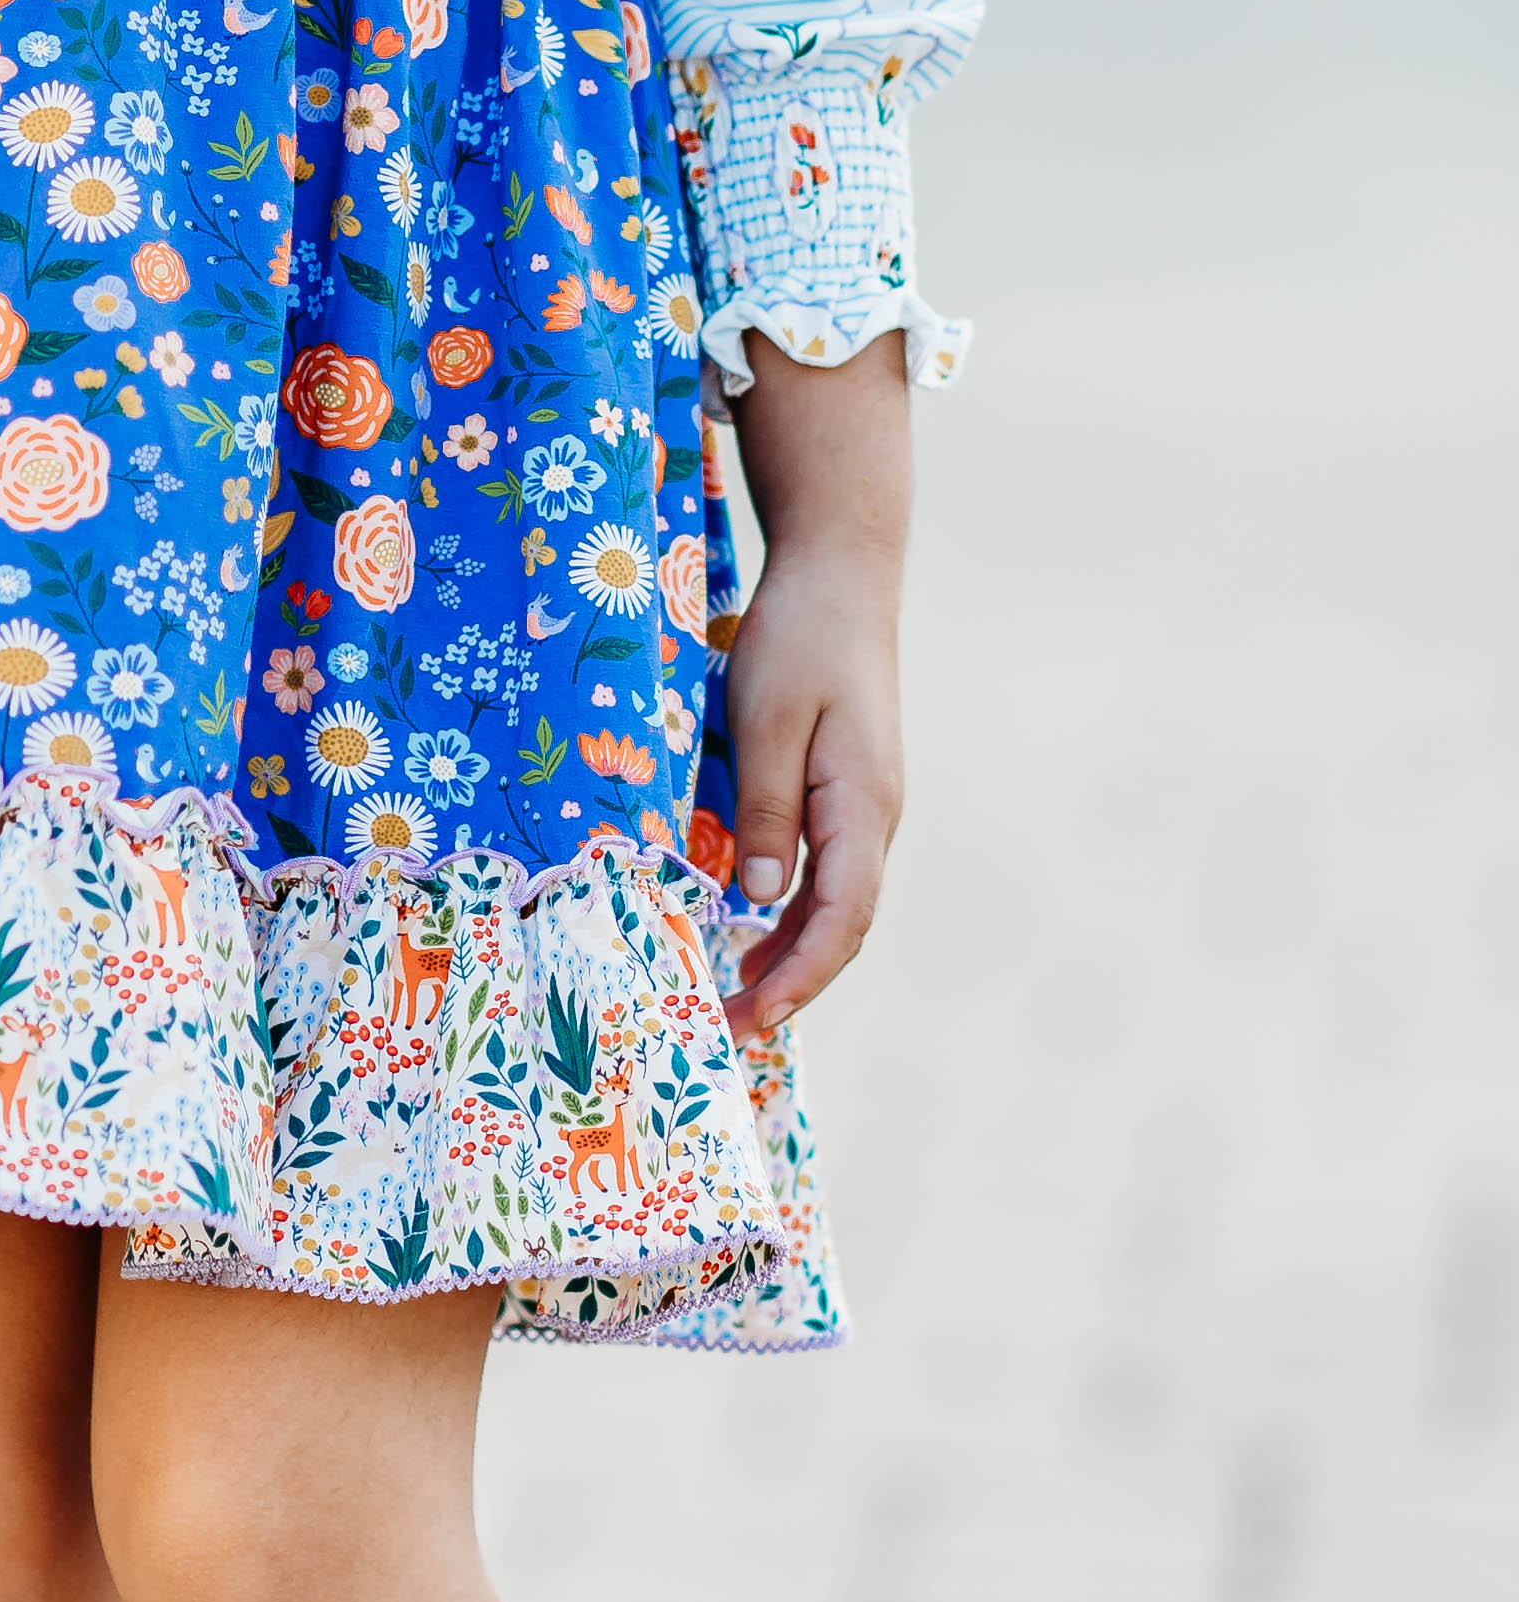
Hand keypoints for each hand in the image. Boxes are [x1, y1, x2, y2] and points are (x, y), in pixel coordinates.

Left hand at [715, 330, 909, 1047]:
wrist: (842, 572)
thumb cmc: (801, 638)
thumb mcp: (766, 721)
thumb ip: (764, 809)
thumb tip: (760, 898)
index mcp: (863, 805)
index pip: (841, 919)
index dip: (798, 980)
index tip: (751, 1021)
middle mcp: (874, 817)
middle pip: (841, 925)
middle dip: (791, 985)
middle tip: (727, 1029)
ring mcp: (863, 805)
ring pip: (833, 902)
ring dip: (788, 954)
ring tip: (733, 997)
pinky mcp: (843, 790)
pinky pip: (823, 870)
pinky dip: (788, 912)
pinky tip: (748, 928)